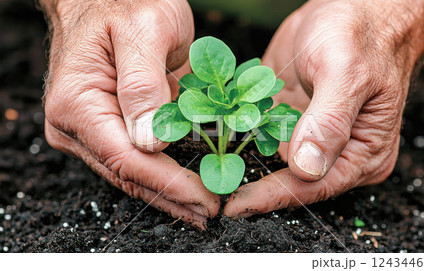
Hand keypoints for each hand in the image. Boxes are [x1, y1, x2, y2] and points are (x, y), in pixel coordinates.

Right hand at [41, 0, 219, 228]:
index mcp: (78, 102)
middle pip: (128, 175)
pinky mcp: (108, 127)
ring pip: (132, 173)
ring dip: (169, 192)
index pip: (126, 159)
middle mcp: (77, 124)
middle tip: (210, 213)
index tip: (204, 200)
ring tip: (202, 208)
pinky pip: (136, 158)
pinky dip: (164, 173)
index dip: (168, 184)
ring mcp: (91, 129)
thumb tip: (151, 142)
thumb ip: (143, 84)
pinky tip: (188, 185)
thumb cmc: (125, 2)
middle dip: (172, 197)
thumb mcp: (144, 29)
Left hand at [224, 0, 423, 217]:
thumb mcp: (346, 72)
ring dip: (242, 164)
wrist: (353, 7)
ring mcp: (312, 136)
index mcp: (362, 152)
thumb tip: (307, 168)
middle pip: (292, 182)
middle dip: (253, 187)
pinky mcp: (292, 119)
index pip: (313, 187)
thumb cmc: (361, 33)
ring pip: (273, 162)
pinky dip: (241, 138)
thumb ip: (329, 121)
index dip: (272, 196)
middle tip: (213, 193)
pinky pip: (263, 136)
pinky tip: (216, 140)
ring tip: (207, 172)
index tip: (235, 204)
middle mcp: (337, 151)